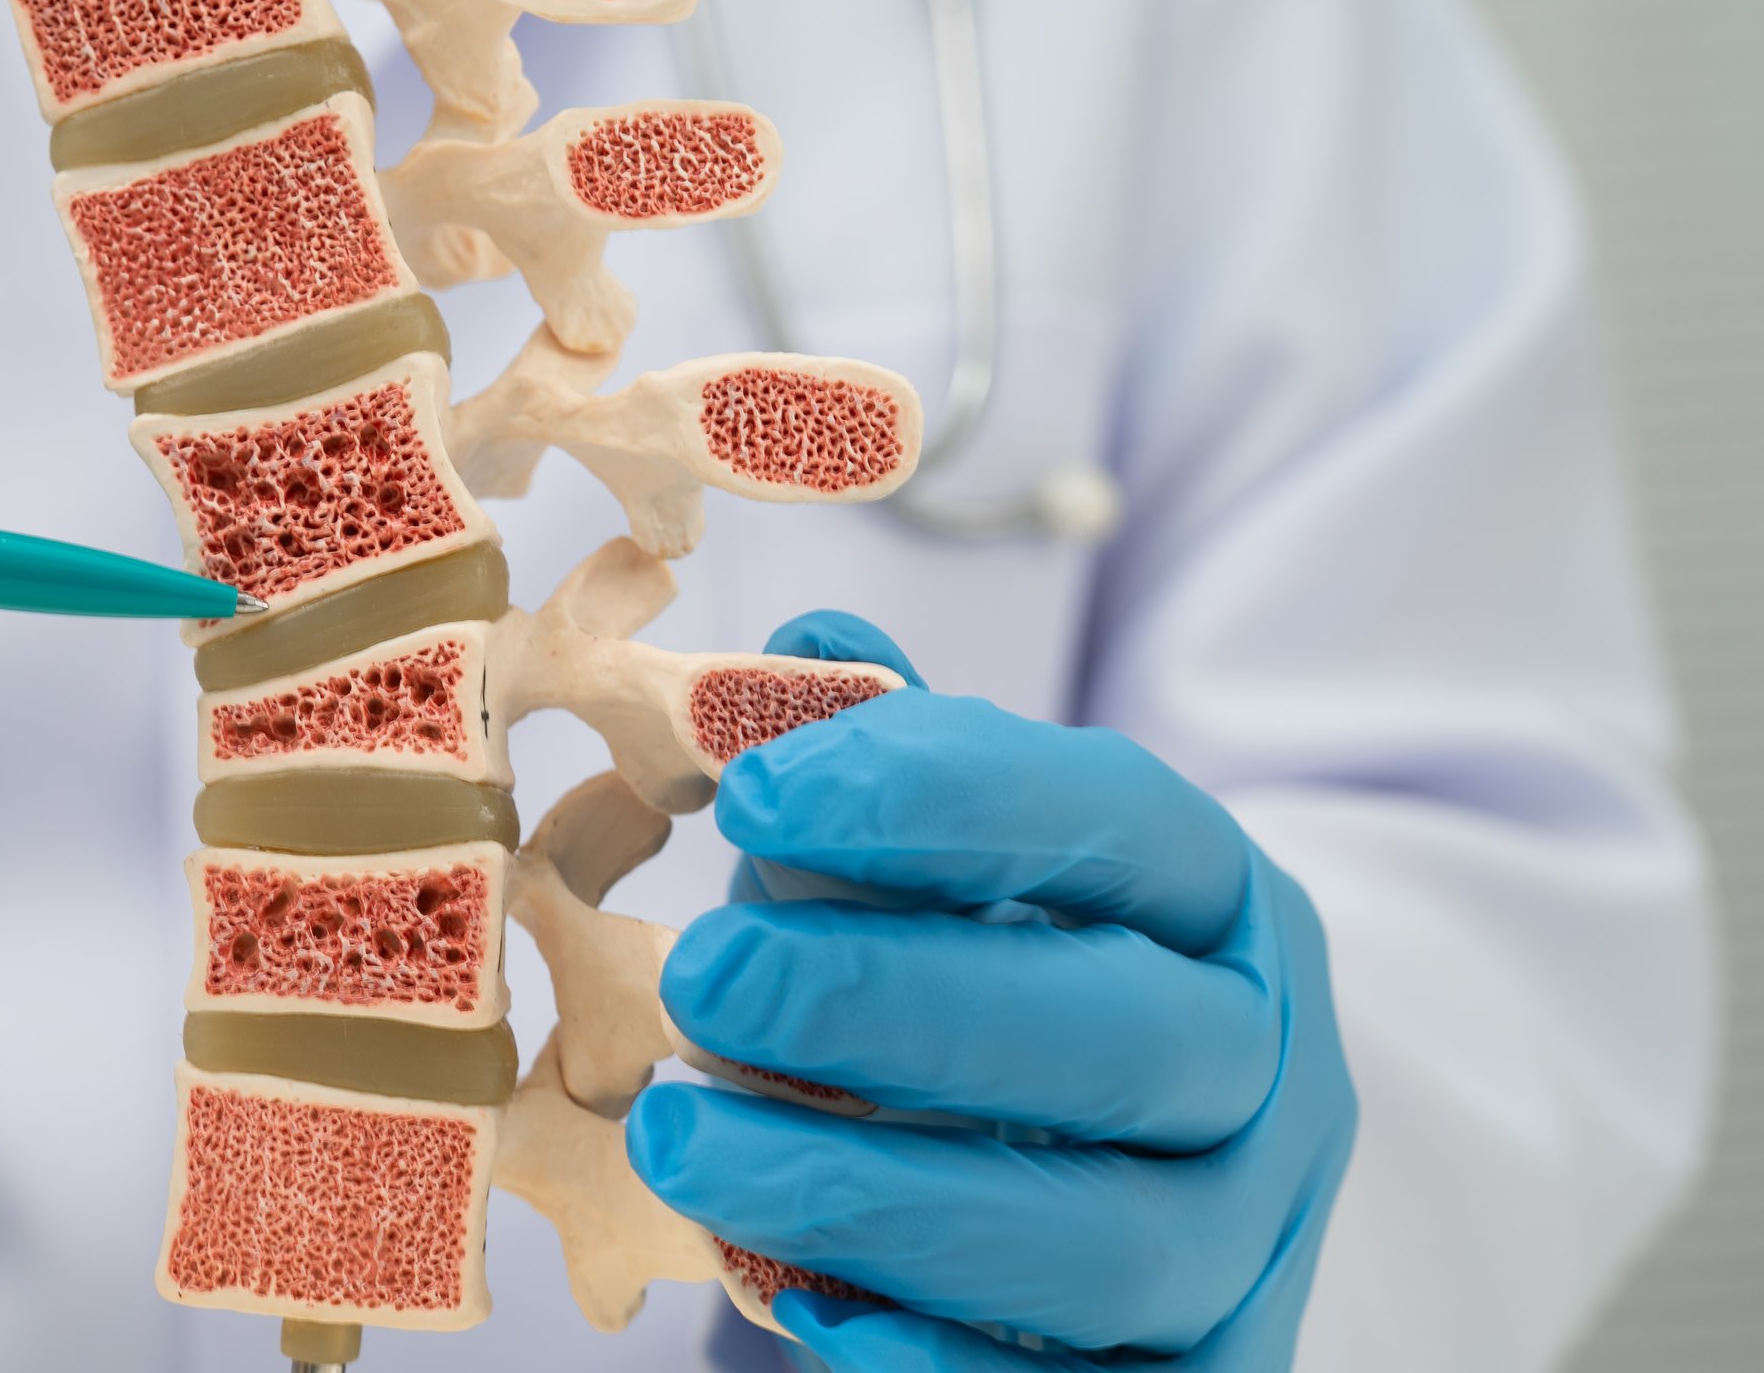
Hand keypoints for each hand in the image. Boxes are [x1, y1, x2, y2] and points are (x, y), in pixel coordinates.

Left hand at [625, 613, 1354, 1369]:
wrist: (1148, 1164)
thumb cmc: (1015, 973)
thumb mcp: (956, 866)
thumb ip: (890, 769)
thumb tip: (801, 649)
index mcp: (1217, 900)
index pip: (1115, 821)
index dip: (939, 798)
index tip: (753, 794)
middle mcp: (1266, 1066)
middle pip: (1124, 1038)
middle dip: (897, 1007)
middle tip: (700, 979)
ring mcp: (1247, 1238)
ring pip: (1108, 1240)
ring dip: (878, 1197)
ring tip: (684, 1146)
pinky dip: (948, 1365)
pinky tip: (800, 1311)